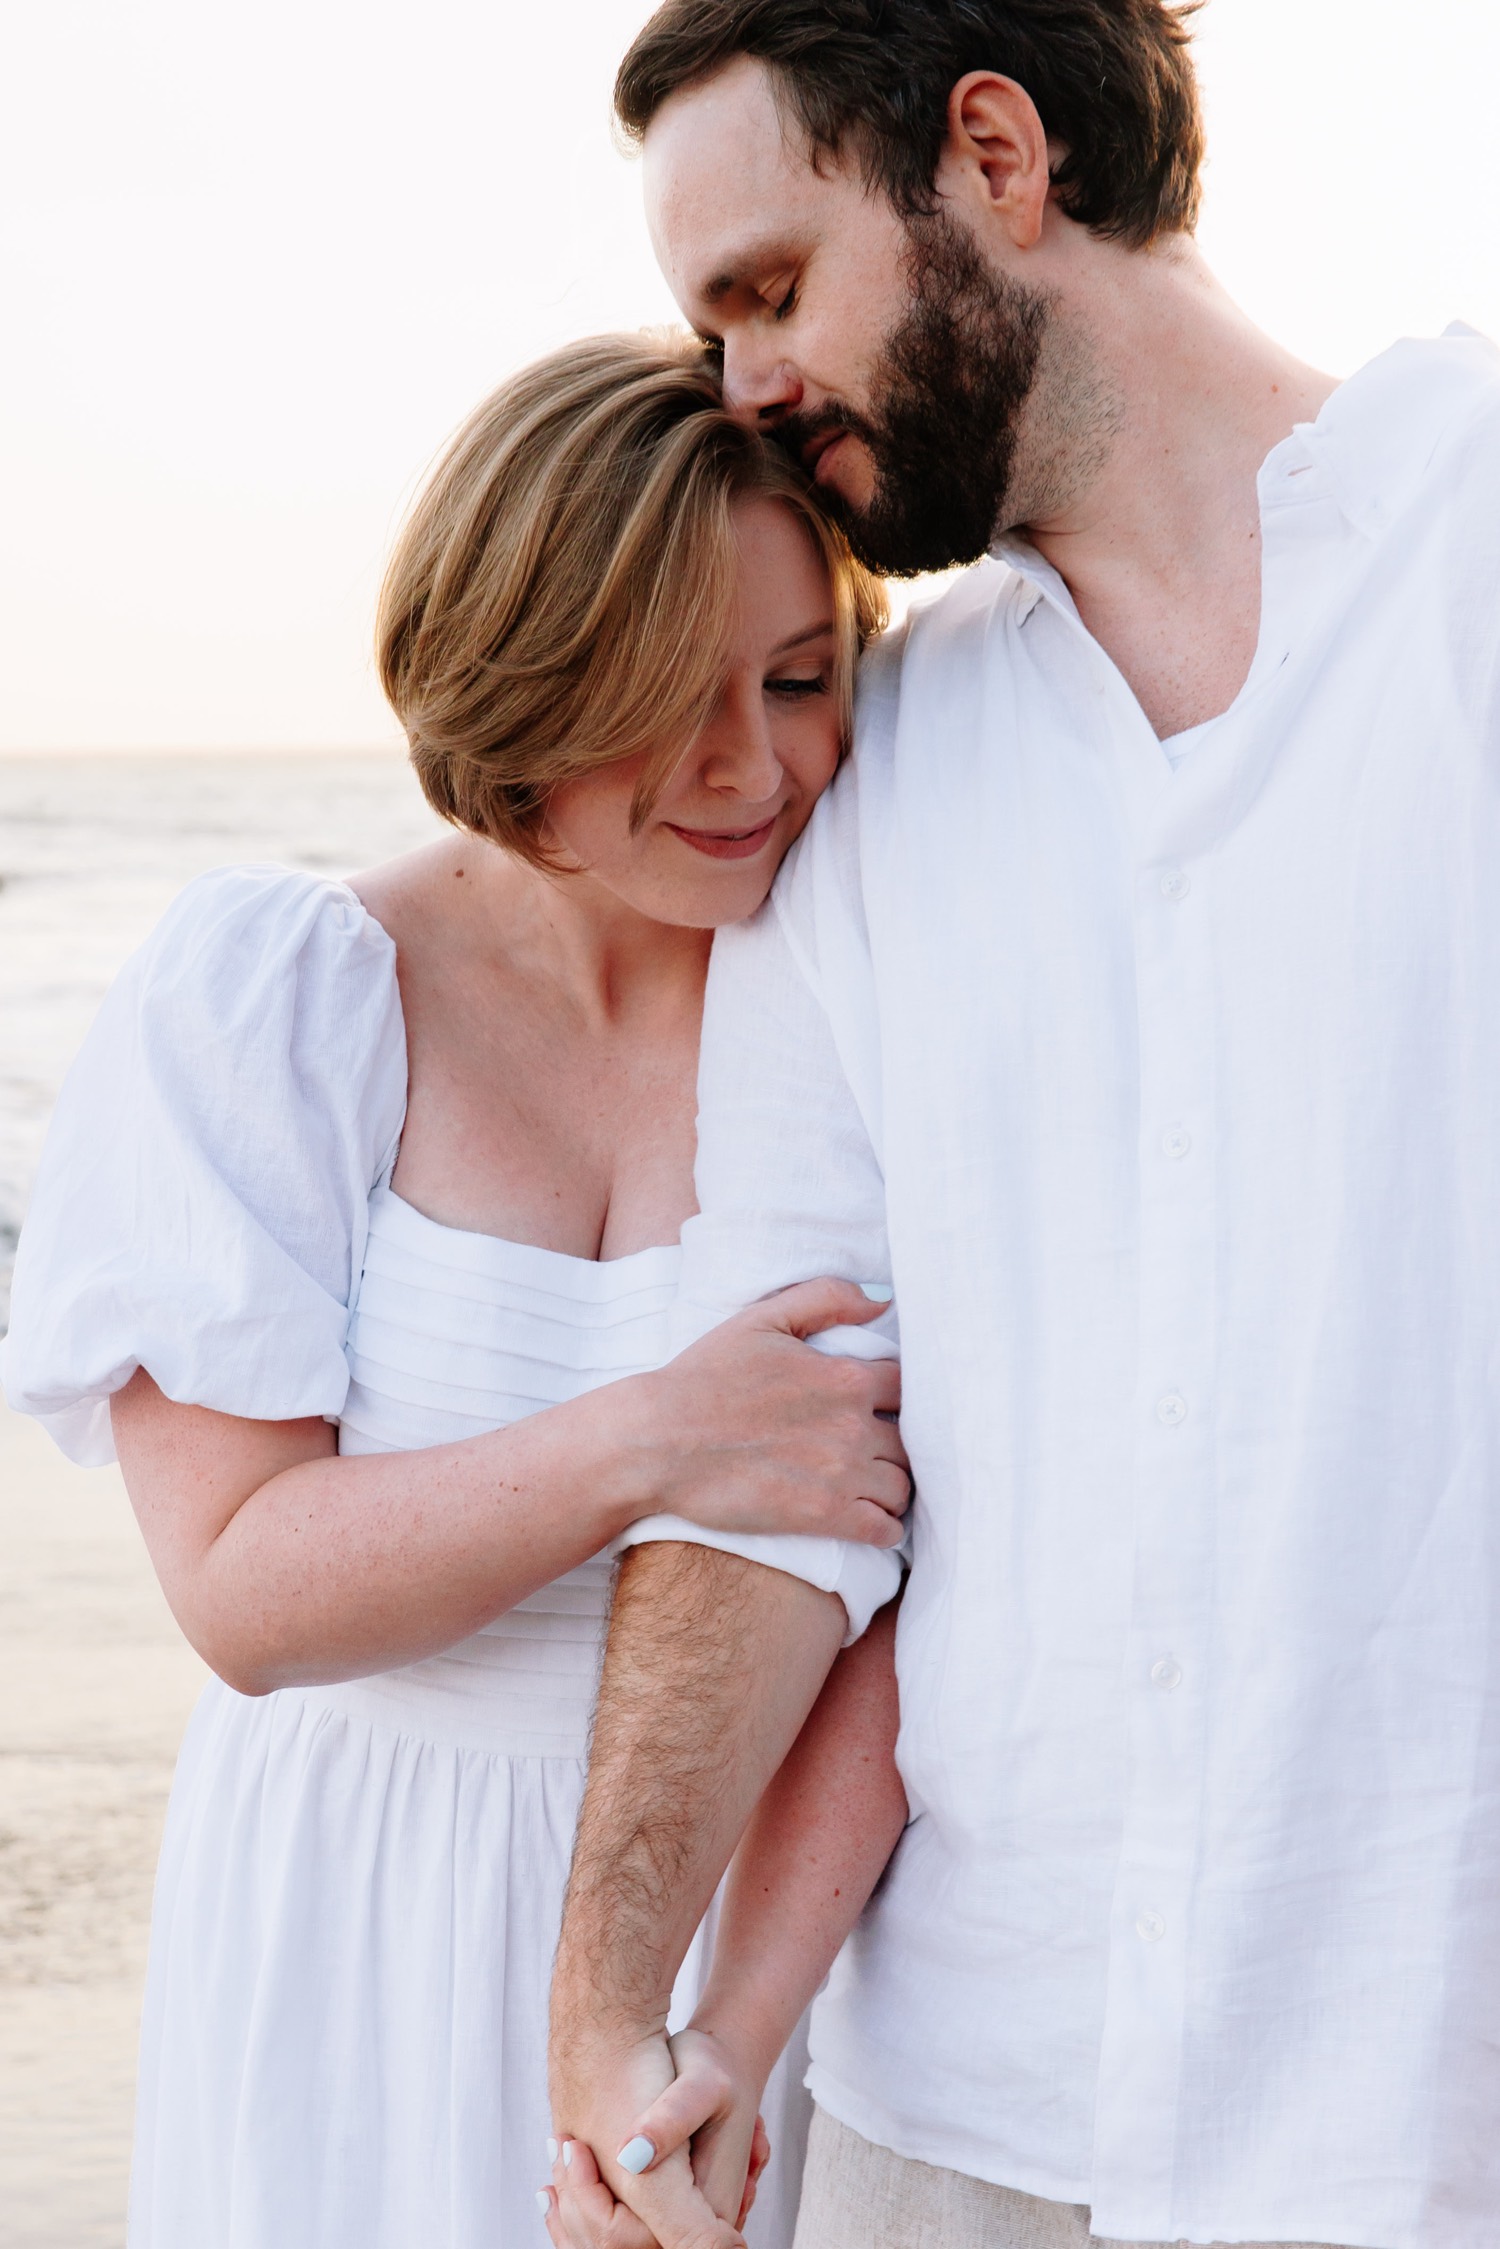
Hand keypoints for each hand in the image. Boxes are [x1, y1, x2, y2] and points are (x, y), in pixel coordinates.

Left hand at [547, 2029, 744, 2248]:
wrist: (723, 2068)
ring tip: (562, 2152)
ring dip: (574, 2206)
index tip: (575, 2146)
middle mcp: (692, 2226)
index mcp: (706, 2208)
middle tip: (563, 2143)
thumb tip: (632, 2158)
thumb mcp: (703, 2084)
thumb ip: (673, 2120)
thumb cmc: (714, 2071)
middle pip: (612, 2245)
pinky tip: (563, 2181)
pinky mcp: (660, 2215)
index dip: (590, 2200)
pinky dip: (582, 2212)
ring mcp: (675, 2224)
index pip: (625, 2238)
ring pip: (607, 2244)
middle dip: (576, 2201)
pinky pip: (612, 2236)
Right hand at [623, 1279, 907, 1547]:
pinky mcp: (823, 1516)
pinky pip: (886, 1528)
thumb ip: (826, 1298)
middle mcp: (852, 1424)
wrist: (658, 1441)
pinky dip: (887, 1527)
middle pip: (913, 1440)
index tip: (887, 1407)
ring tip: (878, 1487)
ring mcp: (840, 1473)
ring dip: (897, 1487)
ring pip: (904, 1486)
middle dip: (903, 1445)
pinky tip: (874, 1521)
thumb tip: (882, 1302)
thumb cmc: (703, 1377)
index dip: (903, 1396)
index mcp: (844, 1376)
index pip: (909, 1386)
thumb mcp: (762, 1319)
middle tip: (884, 1452)